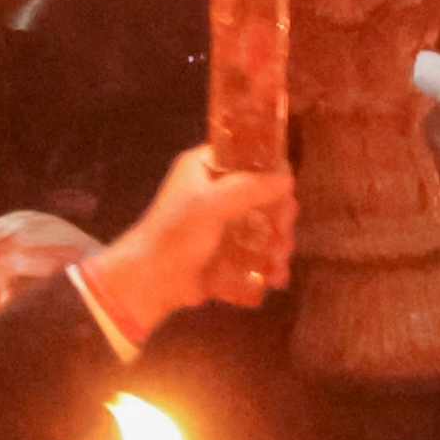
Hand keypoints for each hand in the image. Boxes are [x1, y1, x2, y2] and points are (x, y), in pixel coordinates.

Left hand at [85, 147, 303, 342]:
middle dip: (280, 217)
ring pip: (264, 224)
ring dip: (278, 242)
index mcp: (206, 167)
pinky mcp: (227, 250)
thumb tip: (288, 179)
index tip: (286, 194)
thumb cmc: (176, 234)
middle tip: (283, 235)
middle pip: (263, 194)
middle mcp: (216, 190)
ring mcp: (222, 222)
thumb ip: (249, 188)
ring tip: (278, 263)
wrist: (151, 282)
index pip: (248, 157)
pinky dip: (269, 263)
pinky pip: (257, 250)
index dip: (272, 172)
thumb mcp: (211, 205)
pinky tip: (277, 277)